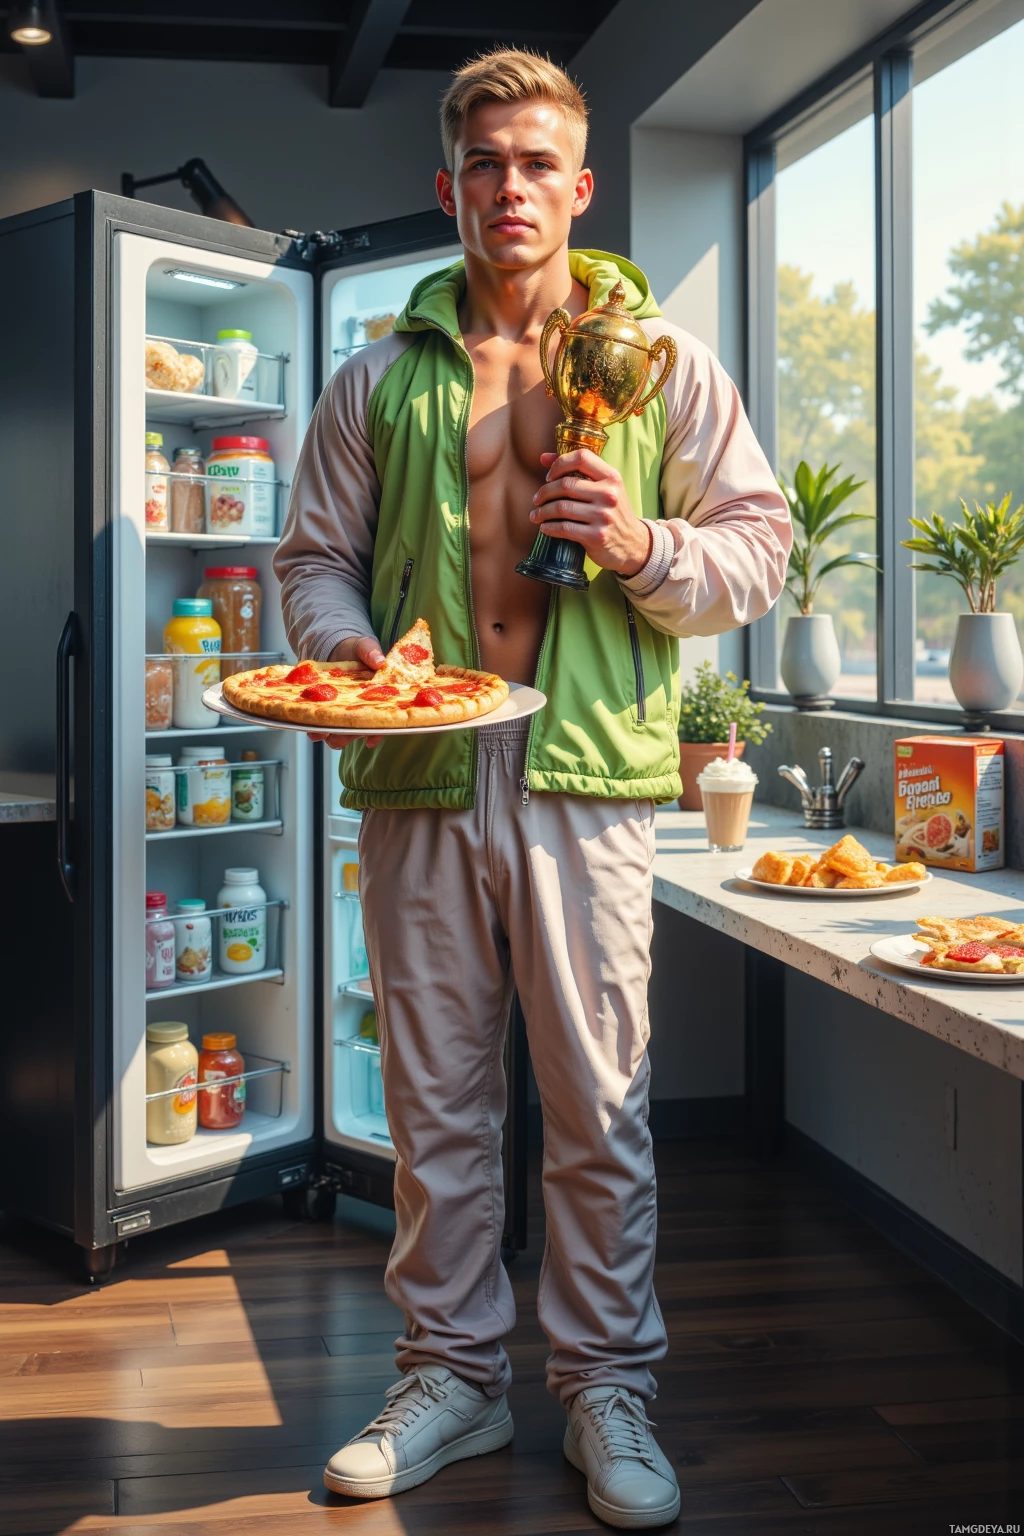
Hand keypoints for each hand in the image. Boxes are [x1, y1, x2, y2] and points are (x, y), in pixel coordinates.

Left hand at [307, 634, 385, 749]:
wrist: (336, 648)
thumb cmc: (357, 651)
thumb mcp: (365, 646)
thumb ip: (371, 652)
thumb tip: (379, 662)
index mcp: (377, 698)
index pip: (381, 721)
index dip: (377, 733)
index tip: (370, 740)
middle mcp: (361, 710)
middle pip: (358, 731)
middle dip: (347, 738)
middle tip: (337, 739)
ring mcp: (345, 712)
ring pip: (341, 733)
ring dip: (330, 736)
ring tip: (319, 734)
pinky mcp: (328, 710)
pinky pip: (323, 724)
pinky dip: (316, 729)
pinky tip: (310, 728)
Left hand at [530, 449, 652, 576]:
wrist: (633, 544)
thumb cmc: (612, 512)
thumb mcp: (604, 488)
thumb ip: (577, 471)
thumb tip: (543, 457)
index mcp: (612, 477)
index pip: (581, 458)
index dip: (560, 464)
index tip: (549, 476)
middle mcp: (609, 494)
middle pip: (566, 484)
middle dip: (545, 492)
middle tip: (537, 499)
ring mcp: (604, 516)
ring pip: (562, 507)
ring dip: (542, 512)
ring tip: (536, 515)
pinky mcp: (596, 536)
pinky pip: (564, 528)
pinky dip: (549, 528)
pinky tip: (545, 528)